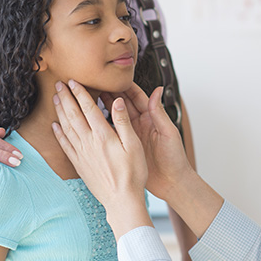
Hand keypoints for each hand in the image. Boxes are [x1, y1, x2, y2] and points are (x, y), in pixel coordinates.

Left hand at [52, 80, 147, 210]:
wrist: (121, 200)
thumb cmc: (133, 173)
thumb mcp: (134, 145)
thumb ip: (123, 121)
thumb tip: (117, 100)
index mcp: (103, 135)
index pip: (89, 108)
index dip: (80, 93)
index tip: (73, 81)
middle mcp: (89, 142)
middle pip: (73, 114)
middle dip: (65, 97)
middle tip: (59, 84)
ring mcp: (82, 153)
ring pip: (66, 127)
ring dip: (60, 111)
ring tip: (55, 98)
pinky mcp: (79, 164)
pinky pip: (65, 145)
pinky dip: (59, 133)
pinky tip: (55, 125)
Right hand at [100, 84, 193, 201]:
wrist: (171, 182)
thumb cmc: (174, 158)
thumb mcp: (168, 134)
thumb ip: (160, 113)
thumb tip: (158, 89)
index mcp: (152, 118)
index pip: (136, 97)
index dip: (124, 87)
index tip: (111, 77)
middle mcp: (141, 124)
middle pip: (122, 104)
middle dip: (109, 93)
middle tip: (93, 83)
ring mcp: (132, 135)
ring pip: (115, 117)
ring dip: (102, 107)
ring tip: (86, 97)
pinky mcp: (126, 147)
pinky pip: (112, 133)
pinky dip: (101, 126)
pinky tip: (89, 121)